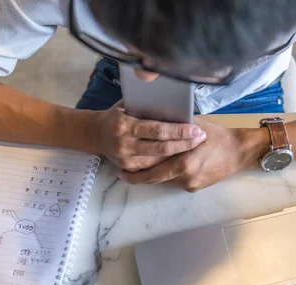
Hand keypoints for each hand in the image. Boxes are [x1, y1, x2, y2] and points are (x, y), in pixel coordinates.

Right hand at [89, 101, 205, 170]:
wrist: (94, 133)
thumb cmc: (117, 115)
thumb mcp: (128, 106)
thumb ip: (146, 107)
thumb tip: (174, 105)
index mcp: (125, 125)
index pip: (157, 129)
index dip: (178, 131)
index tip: (196, 129)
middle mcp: (124, 144)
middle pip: (161, 148)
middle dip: (184, 144)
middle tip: (201, 138)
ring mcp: (125, 158)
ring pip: (158, 160)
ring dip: (179, 154)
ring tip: (195, 146)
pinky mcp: (127, 168)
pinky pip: (152, 166)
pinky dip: (167, 162)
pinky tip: (181, 156)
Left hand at [119, 118, 269, 191]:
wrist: (239, 152)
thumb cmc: (216, 135)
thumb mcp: (193, 125)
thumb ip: (173, 125)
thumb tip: (152, 117)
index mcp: (183, 158)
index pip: (152, 165)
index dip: (135, 168)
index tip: (122, 168)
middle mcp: (186, 174)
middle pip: (154, 178)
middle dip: (137, 178)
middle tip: (123, 174)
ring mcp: (190, 183)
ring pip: (163, 180)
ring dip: (152, 175)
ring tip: (138, 170)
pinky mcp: (194, 188)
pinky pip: (174, 182)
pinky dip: (166, 176)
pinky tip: (161, 169)